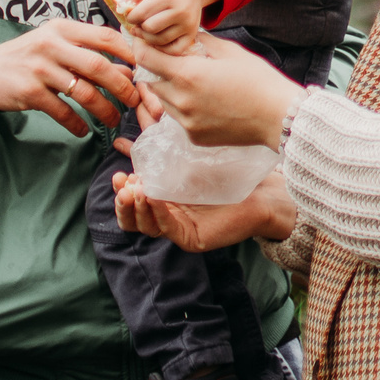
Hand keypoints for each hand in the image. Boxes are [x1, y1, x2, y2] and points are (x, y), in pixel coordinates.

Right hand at [0, 16, 138, 137]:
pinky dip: (76, 124)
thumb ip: (88, 53)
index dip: (128, 53)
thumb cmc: (30, 56)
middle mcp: (52, 46)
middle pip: (98, 66)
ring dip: (103, 109)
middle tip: (134, 100)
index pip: (104, 37)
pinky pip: (62, 111)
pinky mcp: (30, 92)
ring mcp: (40, 69)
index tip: (142, 69)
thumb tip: (126, 71)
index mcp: (63, 29)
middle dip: (122, 86)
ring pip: (83, 92)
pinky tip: (84, 130)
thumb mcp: (57, 45)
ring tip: (113, 119)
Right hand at [112, 168, 296, 250]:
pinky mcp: (192, 238)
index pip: (132, 204)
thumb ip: (156, 154)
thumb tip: (121, 140)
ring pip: (147, 226)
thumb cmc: (225, 173)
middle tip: (121, 183)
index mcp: (162, 203)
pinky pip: (168, 228)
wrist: (261, 190)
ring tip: (135, 189)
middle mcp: (168, 220)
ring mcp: (179, 231)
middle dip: (124, 202)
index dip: (122, 192)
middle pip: (134, 219)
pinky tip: (152, 196)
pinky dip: (157, 212)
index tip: (119, 174)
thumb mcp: (183, 160)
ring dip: (137, 207)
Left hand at [124, 0, 222, 52]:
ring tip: (145, 29)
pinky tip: (156, 38)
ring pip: (159, 41)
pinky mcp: (192, 34)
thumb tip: (120, 7)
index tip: (130, 15)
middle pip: (149, 28)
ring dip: (147, 37)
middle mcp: (180, 11)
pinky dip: (162, 48)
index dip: (130, 16)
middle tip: (138, 22)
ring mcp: (188, 24)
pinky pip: (173, 50)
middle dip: (139, 26)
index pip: (141, 13)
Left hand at [131, 32, 302, 148]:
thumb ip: (200, 42)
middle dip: (157, 69)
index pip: (146, 58)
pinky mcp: (193, 137)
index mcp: (186, 74)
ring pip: (163, 101)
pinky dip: (184, 107)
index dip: (142, 46)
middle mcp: (180, 100)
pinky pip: (178, 118)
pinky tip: (204, 101)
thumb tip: (183, 36)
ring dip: (169, 89)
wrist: (277, 116)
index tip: (145, 41)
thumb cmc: (258, 79)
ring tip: (191, 81)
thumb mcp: (229, 51)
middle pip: (151, 81)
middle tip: (172, 60)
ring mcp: (186, 122)